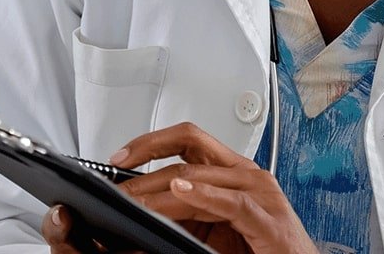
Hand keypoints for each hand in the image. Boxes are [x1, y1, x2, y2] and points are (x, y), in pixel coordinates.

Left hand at [40, 122, 316, 253]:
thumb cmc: (261, 248)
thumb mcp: (211, 227)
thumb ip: (183, 212)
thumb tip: (141, 208)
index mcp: (232, 171)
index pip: (186, 139)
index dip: (149, 143)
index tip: (118, 158)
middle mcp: (245, 173)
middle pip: (188, 149)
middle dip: (145, 165)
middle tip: (117, 184)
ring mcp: (258, 191)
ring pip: (199, 176)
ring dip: (159, 190)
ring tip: (134, 200)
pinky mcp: (266, 217)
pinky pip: (230, 202)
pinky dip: (202, 195)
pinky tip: (180, 193)